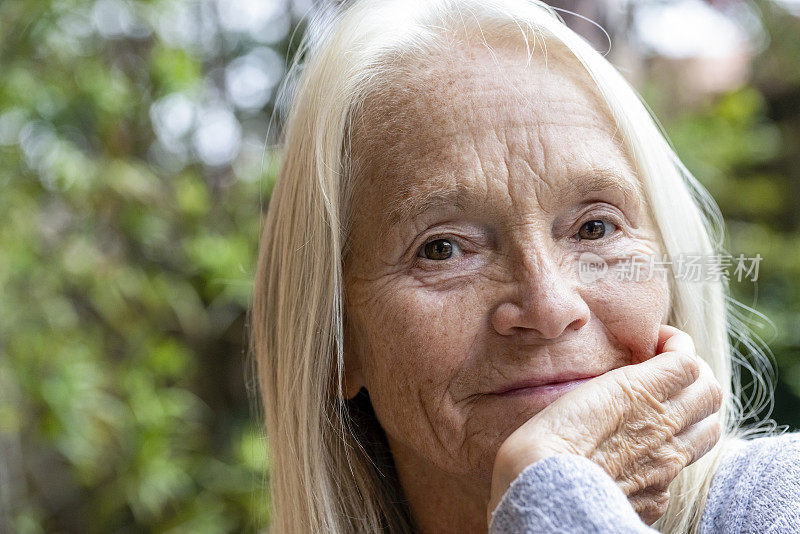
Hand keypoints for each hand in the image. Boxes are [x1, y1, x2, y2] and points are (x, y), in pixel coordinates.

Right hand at [487, 324, 722, 525]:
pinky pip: (678, 470)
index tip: (658, 343)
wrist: (543, 489)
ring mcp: (666, 466)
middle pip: (710, 392)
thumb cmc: (549, 436)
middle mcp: (664, 428)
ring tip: (670, 408)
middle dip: (697, 375)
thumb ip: (618, 382)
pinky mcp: (656, 497)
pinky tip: (643, 451)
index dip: (677, 344)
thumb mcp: (582, 390)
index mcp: (642, 393)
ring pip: (709, 431)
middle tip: (671, 371)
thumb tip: (635, 377)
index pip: (688, 360)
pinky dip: (668, 455)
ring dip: (696, 413)